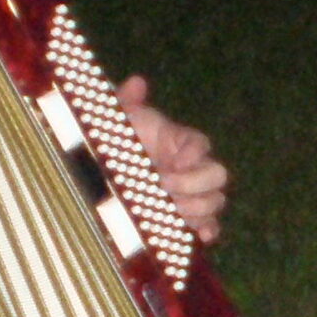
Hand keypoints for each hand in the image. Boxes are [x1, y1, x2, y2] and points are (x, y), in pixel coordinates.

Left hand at [116, 74, 229, 244]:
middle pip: (217, 175)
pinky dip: (207, 230)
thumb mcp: (115, 119)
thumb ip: (127, 102)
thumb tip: (136, 82)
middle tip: (165, 189)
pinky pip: (208, 226)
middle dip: (194, 184)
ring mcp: (190, 194)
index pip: (201, 144)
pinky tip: (198, 234)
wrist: (99, 172)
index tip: (174, 162)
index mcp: (177, 142)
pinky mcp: (184, 218)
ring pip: (215, 201)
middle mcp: (190, 169)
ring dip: (197, 208)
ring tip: (171, 211)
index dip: (193, 154)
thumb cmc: (110, 142)